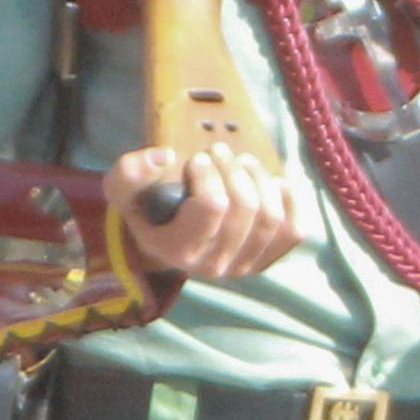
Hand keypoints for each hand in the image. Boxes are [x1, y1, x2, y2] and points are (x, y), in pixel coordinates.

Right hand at [110, 140, 302, 280]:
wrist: (166, 239)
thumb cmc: (148, 210)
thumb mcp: (124, 190)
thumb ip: (130, 171)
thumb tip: (166, 156)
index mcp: (179, 250)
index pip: (213, 205)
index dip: (209, 173)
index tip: (198, 159)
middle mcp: (214, 267)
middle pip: (245, 207)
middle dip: (234, 169)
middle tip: (221, 152)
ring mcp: (244, 267)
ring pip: (271, 216)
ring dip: (260, 179)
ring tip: (244, 163)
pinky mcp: (267, 260)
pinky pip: (294, 230)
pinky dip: (290, 202)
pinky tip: (274, 183)